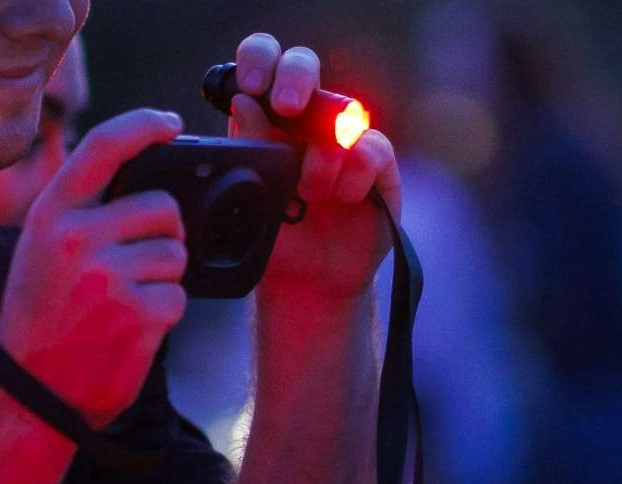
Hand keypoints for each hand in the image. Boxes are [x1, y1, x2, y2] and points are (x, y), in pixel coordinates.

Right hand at [0, 109, 192, 421]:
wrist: (27, 393)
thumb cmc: (41, 319)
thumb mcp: (41, 251)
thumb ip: (84, 215)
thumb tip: (152, 189)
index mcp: (51, 215)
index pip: (103, 146)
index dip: (143, 125)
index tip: (171, 123)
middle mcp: (77, 238)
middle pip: (163, 208)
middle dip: (166, 234)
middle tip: (138, 265)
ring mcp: (108, 276)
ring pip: (176, 255)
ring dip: (163, 279)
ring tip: (124, 303)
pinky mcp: (137, 314)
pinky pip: (178, 298)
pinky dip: (164, 315)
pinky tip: (130, 328)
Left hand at [226, 33, 402, 302]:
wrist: (306, 285)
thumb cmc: (273, 238)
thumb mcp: (252, 197)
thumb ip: (250, 149)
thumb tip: (244, 102)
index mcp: (265, 118)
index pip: (262, 63)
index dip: (259, 60)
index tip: (252, 84)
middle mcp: (304, 120)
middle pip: (303, 66)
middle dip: (294, 78)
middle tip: (285, 107)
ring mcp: (342, 140)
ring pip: (340, 110)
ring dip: (322, 151)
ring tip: (309, 192)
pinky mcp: (377, 168)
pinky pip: (371, 148)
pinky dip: (355, 170)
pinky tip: (344, 197)